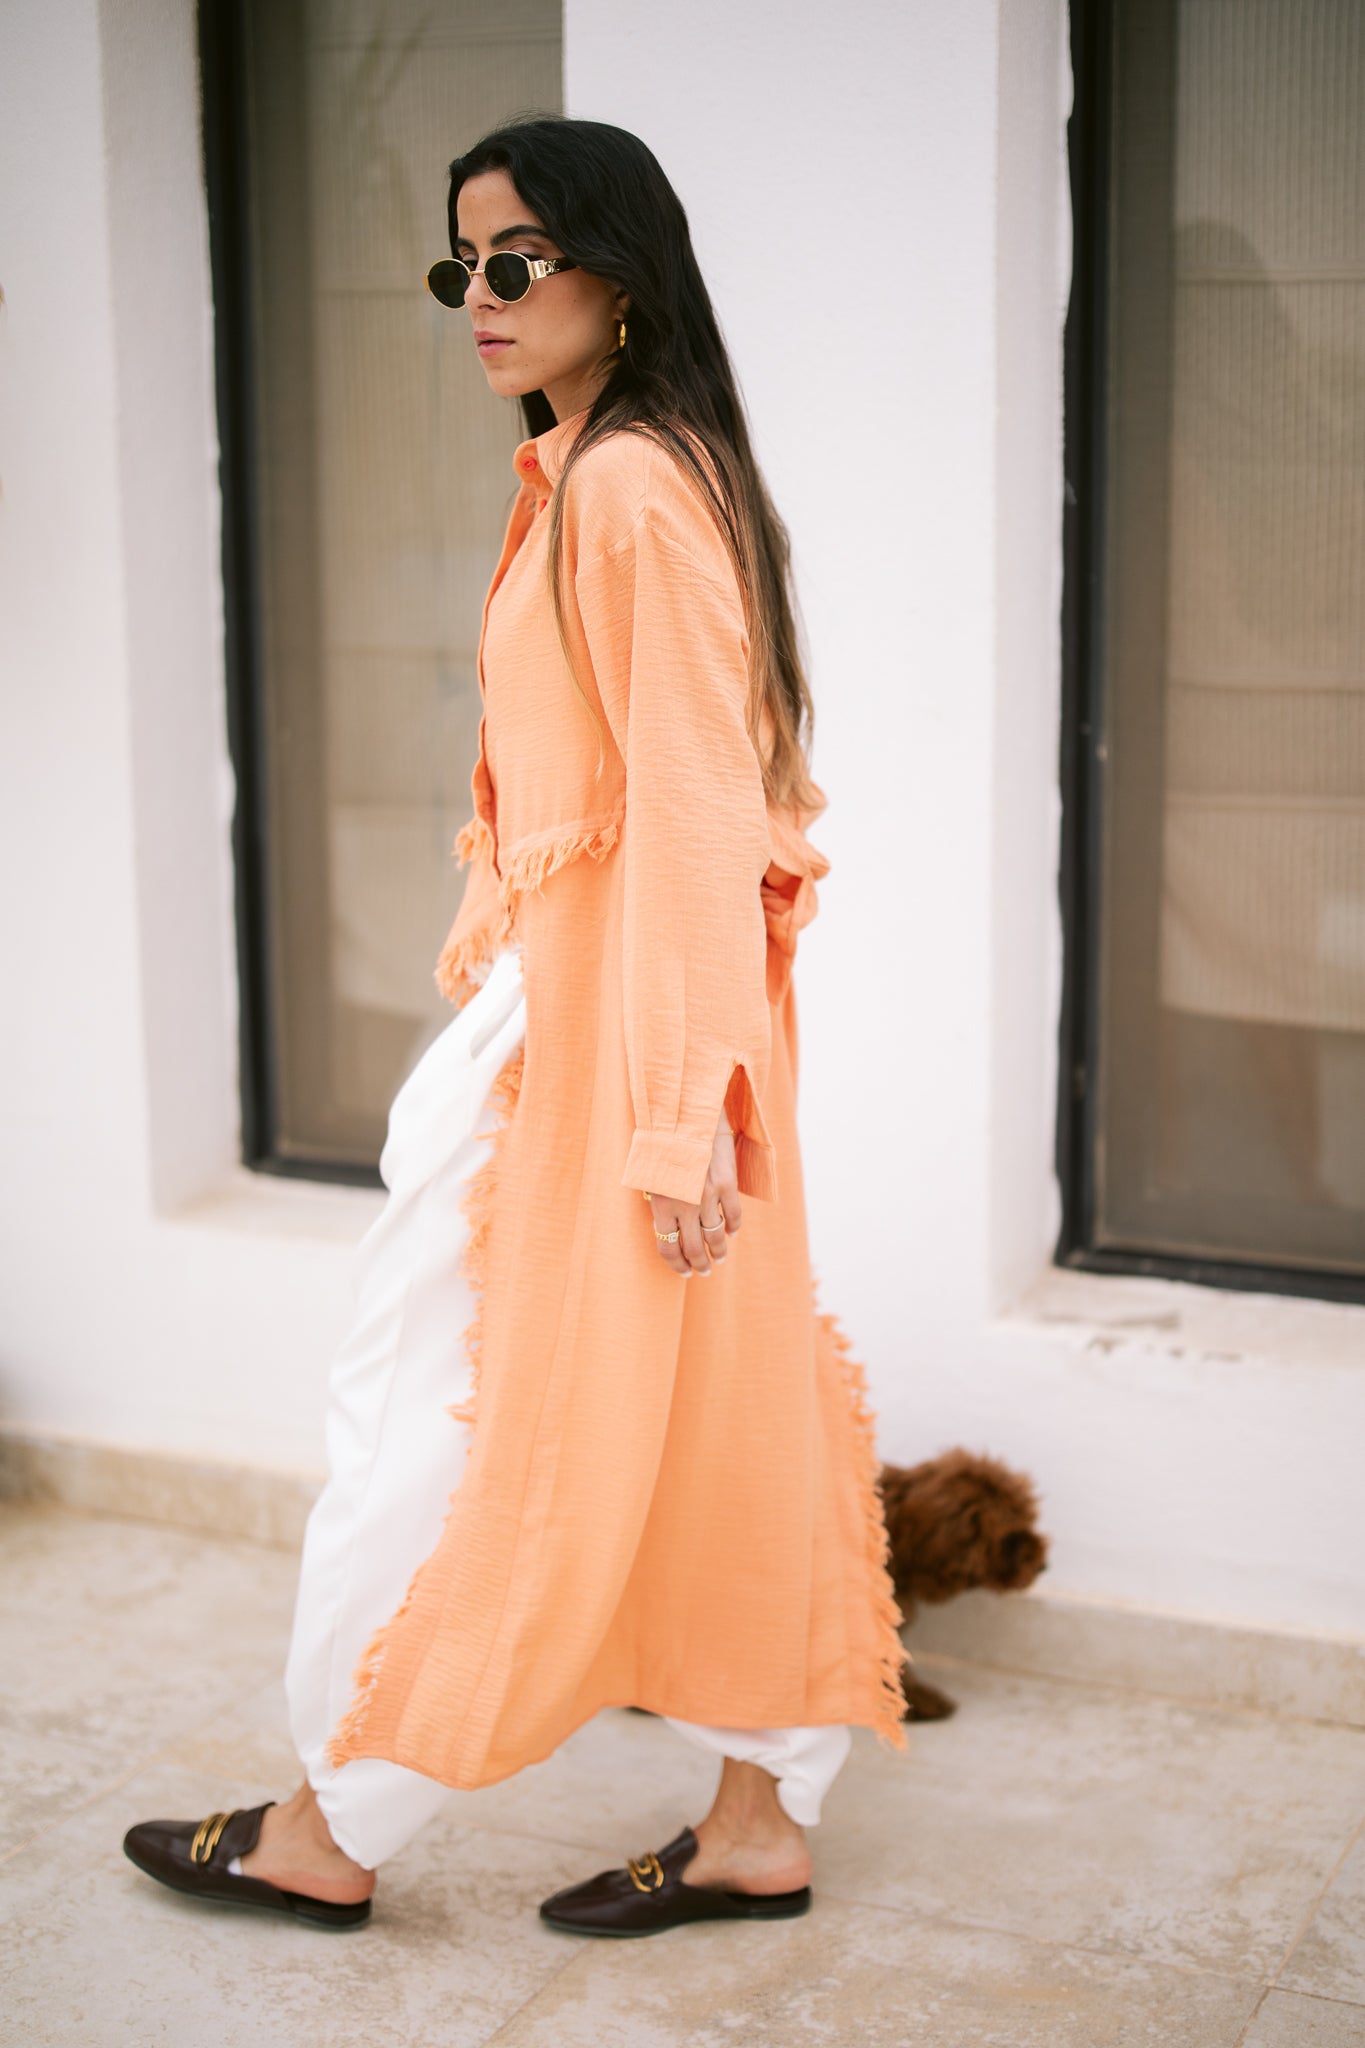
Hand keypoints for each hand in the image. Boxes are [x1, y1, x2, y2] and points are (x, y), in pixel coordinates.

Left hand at [646, 1112, 741, 1277]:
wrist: (684, 1114)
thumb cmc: (660, 1144)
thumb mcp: (650, 1175)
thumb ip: (658, 1201)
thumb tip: (665, 1226)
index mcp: (660, 1205)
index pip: (667, 1248)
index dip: (676, 1264)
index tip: (683, 1271)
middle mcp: (684, 1205)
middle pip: (693, 1249)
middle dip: (699, 1264)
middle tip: (702, 1271)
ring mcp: (707, 1196)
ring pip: (716, 1236)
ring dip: (718, 1252)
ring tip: (719, 1258)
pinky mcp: (726, 1183)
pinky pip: (733, 1216)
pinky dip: (733, 1228)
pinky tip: (731, 1233)